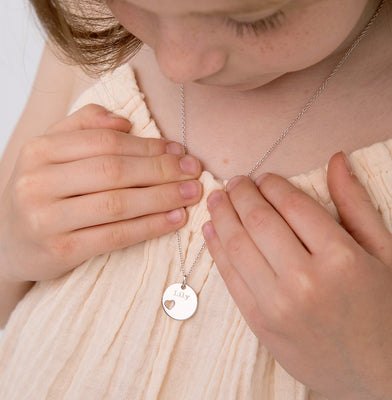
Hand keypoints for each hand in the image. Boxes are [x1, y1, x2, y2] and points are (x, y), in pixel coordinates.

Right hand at [0, 104, 201, 282]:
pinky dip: (150, 226)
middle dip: (162, 170)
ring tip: (191, 193)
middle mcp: (39, 182)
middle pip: (114, 171)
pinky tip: (174, 219)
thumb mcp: (51, 152)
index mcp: (39, 150)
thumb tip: (125, 122)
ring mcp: (47, 219)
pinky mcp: (60, 251)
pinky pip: (115, 236)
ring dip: (162, 197)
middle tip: (194, 171)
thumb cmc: (42, 192)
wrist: (8, 241)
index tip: (178, 150)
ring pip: (118, 203)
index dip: (148, 146)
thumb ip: (83, 126)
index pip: (105, 142)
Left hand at [202, 152, 391, 399]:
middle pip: (258, 221)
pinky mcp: (259, 324)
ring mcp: (277, 305)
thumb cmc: (384, 309)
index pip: (293, 205)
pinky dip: (216, 249)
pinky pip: (229, 278)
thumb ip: (355, 204)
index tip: (264, 178)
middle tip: (235, 182)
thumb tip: (337, 159)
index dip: (272, 184)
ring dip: (221, 216)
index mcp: (341, 258)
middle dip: (241, 194)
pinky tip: (211, 230)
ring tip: (217, 200)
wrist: (378, 375)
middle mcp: (305, 281)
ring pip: (236, 246)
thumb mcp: (383, 252)